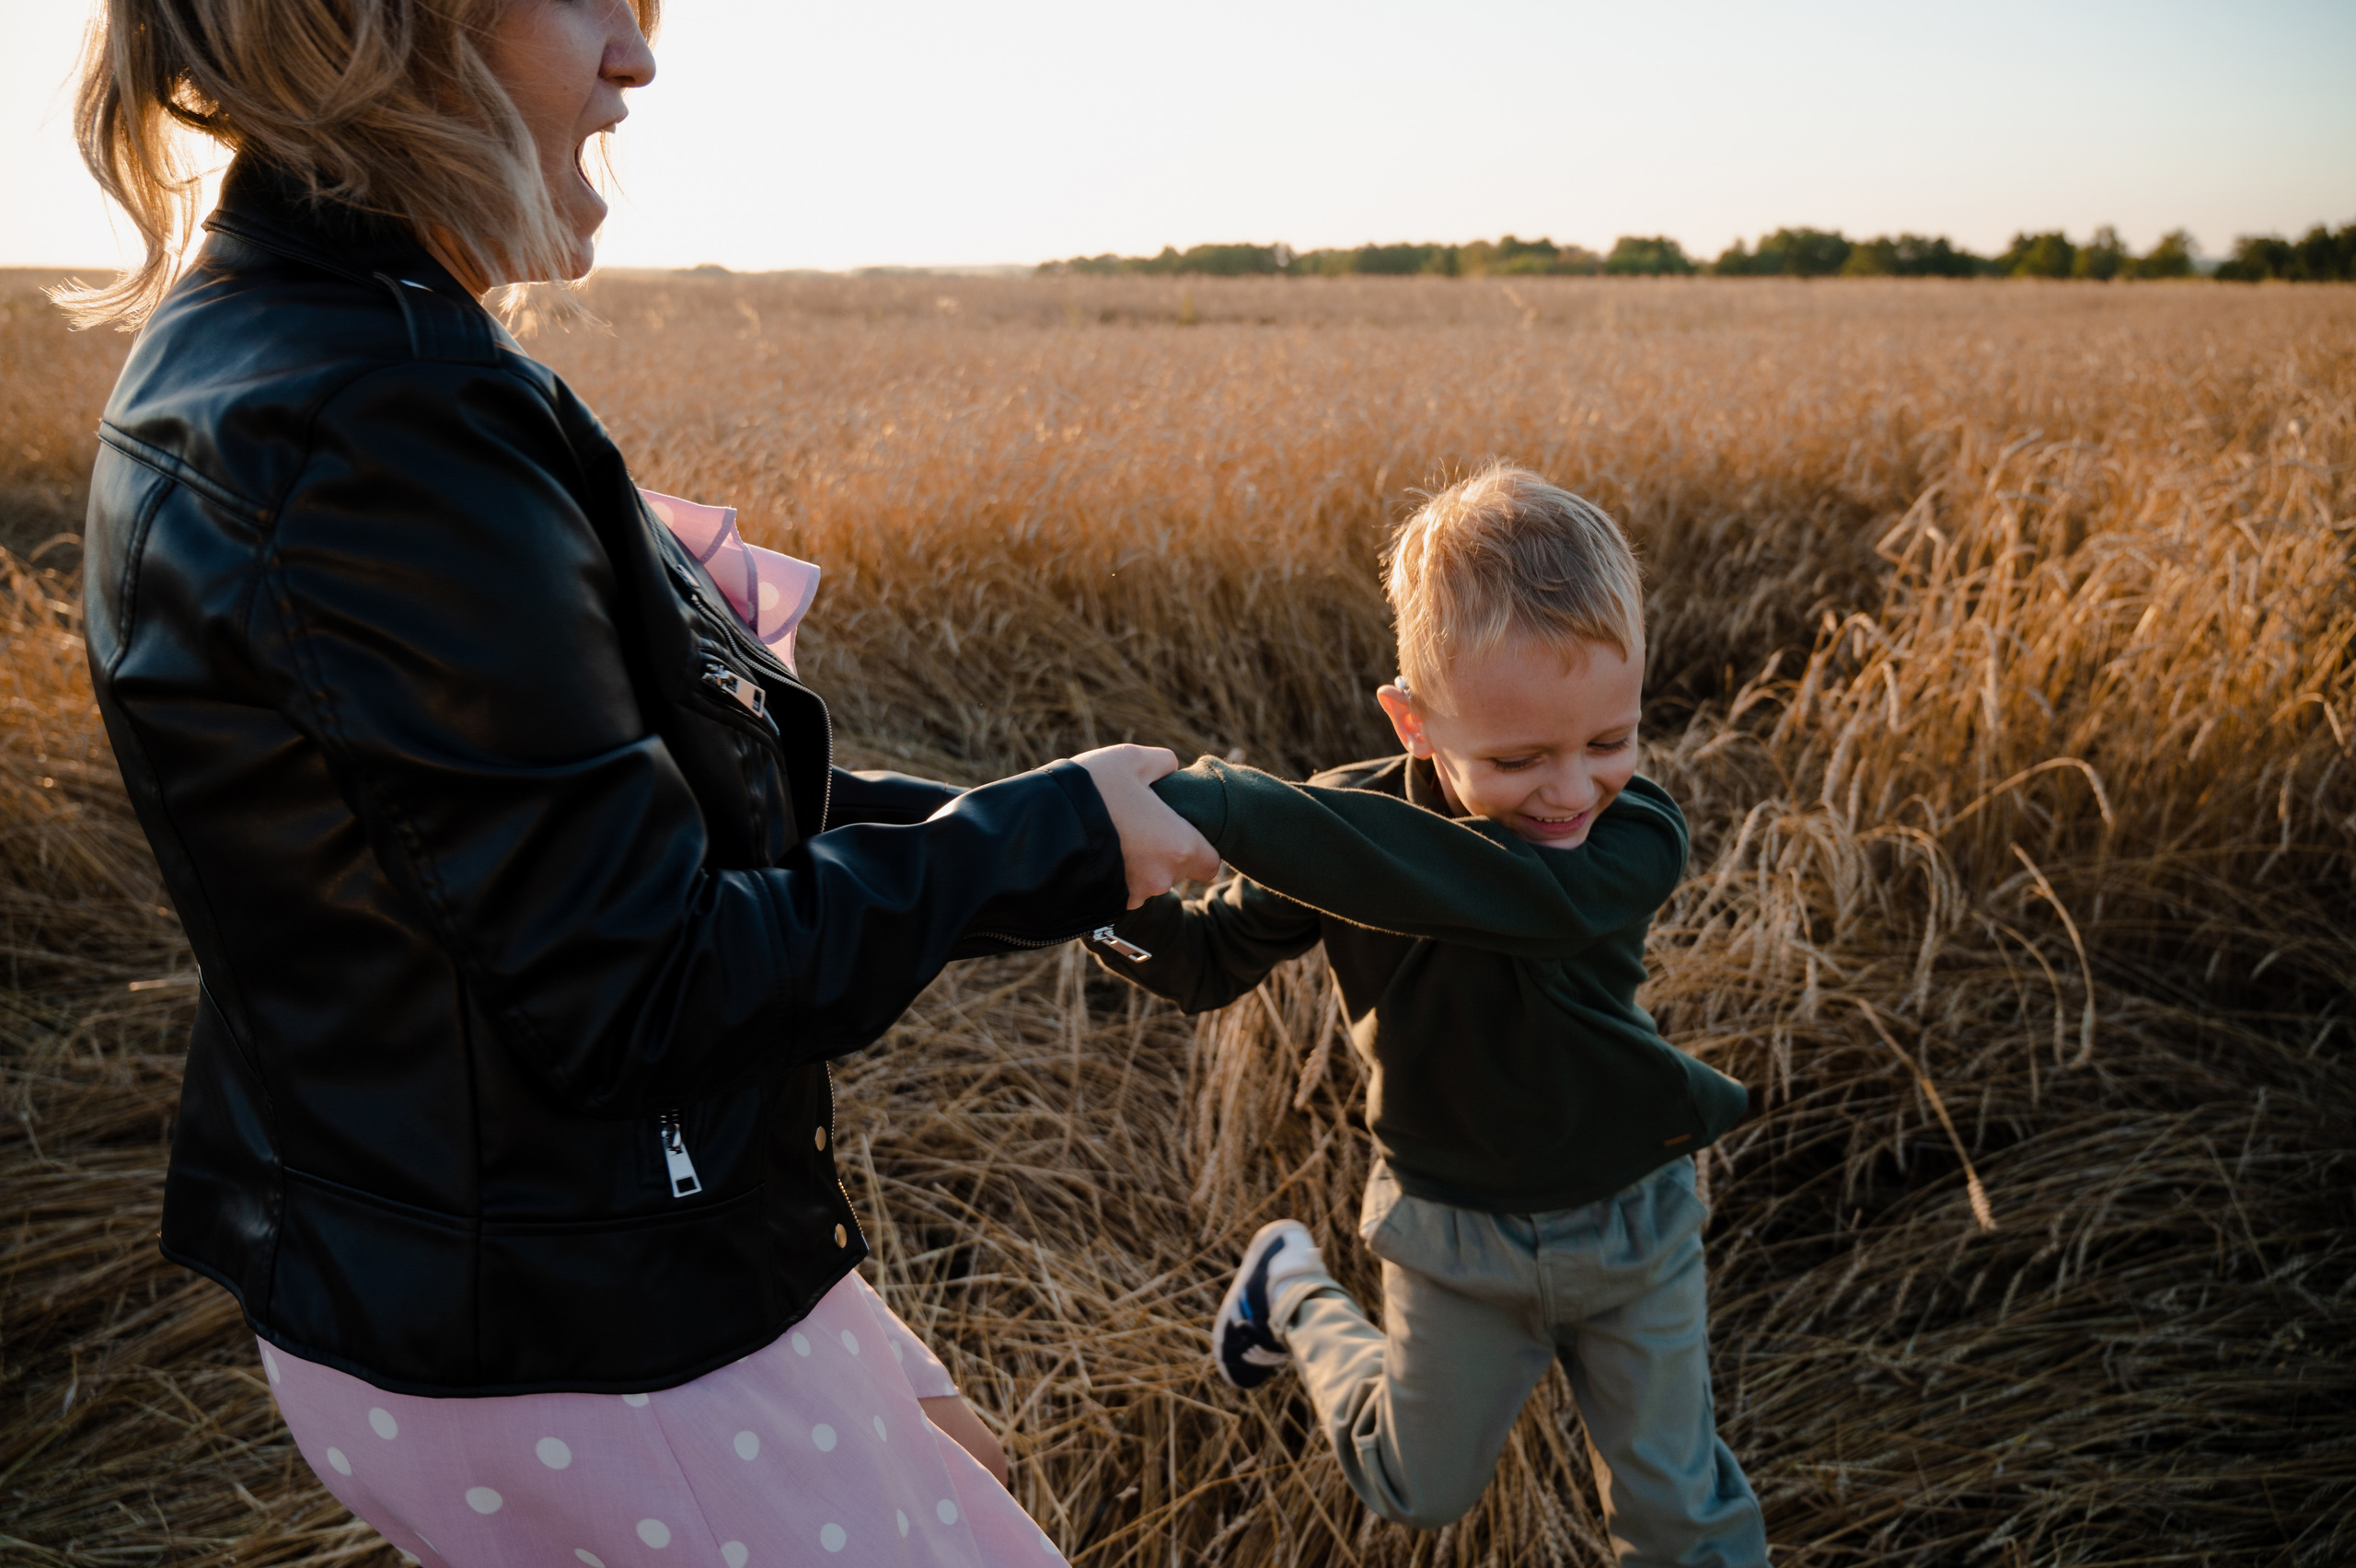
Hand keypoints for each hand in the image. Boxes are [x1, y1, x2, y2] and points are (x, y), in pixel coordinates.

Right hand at [1074, 745, 1220, 907]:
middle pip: (1176, 870)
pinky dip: (1114, 874)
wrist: (1036, 829)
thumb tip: (1170, 769)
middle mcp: (1161, 879)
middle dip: (1161, 849)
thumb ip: (1161, 762)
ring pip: (1146, 880)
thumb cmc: (1091, 790)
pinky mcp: (1105, 906)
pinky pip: (1120, 890)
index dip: (1199, 845)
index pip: (1211, 861)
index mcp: (1179, 846)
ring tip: (1110, 832)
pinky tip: (1094, 849)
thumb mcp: (1129, 759)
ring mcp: (1132, 897)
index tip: (1179, 828)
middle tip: (1136, 822)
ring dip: (1136, 862)